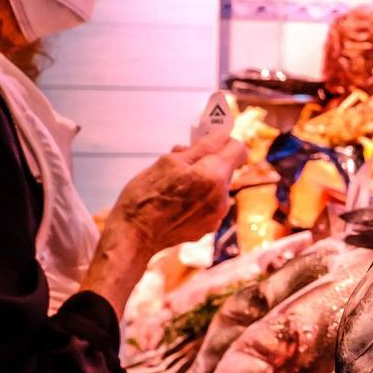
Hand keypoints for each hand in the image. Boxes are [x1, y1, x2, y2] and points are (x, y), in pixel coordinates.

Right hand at [110, 130, 247, 253]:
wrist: (134, 238)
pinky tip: (176, 202)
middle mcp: (222, 197)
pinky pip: (209, 203)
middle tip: (180, 161)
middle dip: (207, 160)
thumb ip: (200, 147)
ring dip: (201, 179)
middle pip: (225, 168)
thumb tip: (220, 134)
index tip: (209, 139)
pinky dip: (198, 197)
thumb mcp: (168, 162)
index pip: (238, 149)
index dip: (224, 140)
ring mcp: (216, 215)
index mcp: (214, 176)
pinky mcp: (208, 227)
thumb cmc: (146, 197)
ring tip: (174, 183)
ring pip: (216, 185)